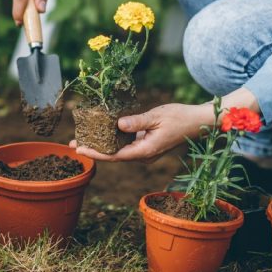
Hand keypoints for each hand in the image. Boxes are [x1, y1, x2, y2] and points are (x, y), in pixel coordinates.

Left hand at [71, 103, 215, 162]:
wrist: (198, 122)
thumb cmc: (180, 118)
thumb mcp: (157, 116)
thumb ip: (137, 122)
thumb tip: (118, 124)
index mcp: (145, 151)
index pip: (114, 155)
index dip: (95, 153)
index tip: (79, 149)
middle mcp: (143, 155)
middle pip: (113, 155)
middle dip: (93, 149)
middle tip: (73, 143)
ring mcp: (145, 151)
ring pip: (118, 150)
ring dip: (101, 144)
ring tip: (82, 137)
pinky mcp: (146, 144)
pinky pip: (126, 144)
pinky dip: (112, 139)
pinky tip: (102, 131)